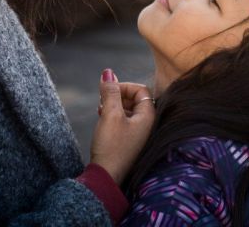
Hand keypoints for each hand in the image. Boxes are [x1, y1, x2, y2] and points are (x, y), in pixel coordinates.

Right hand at [89, 69, 155, 185]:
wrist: (106, 177)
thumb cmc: (111, 146)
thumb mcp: (109, 114)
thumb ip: (110, 92)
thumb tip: (108, 72)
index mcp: (148, 117)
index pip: (141, 90)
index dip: (123, 86)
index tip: (107, 91)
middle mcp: (147, 125)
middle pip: (136, 99)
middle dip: (118, 95)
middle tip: (102, 100)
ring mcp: (139, 135)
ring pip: (129, 110)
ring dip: (114, 106)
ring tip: (100, 110)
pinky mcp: (130, 142)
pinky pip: (125, 122)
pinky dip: (114, 117)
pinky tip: (102, 121)